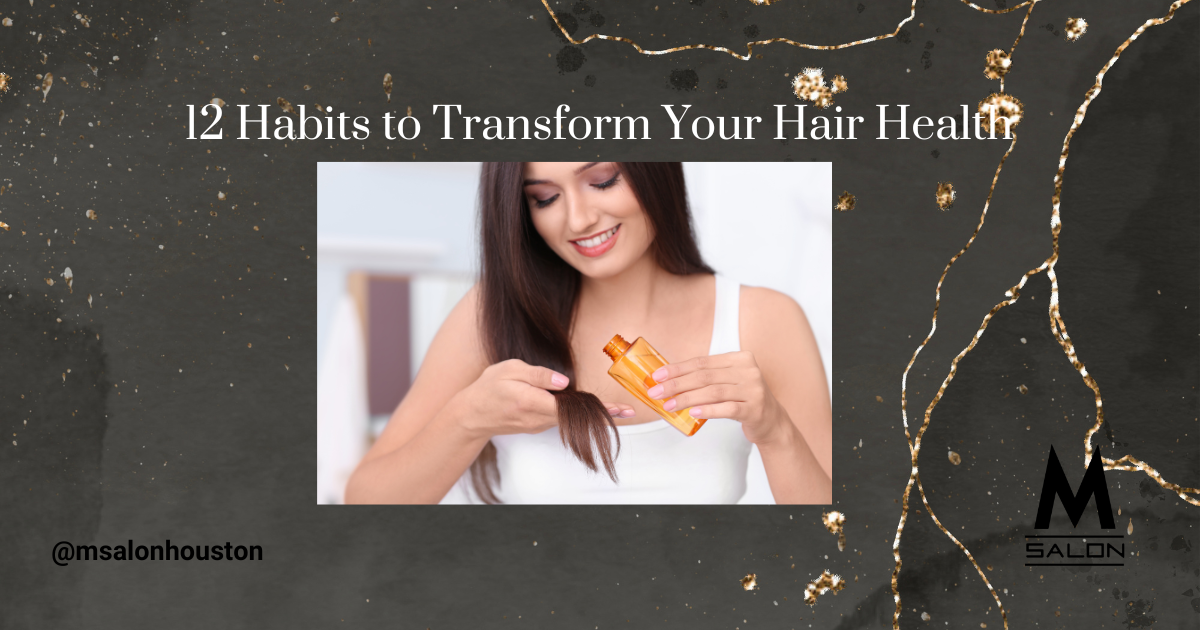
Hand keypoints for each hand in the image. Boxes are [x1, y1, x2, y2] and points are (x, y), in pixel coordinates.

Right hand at [454, 359, 633, 439]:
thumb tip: (564, 382)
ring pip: (568, 418)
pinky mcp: (537, 426)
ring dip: (589, 414)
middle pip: (575, 416)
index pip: (571, 407)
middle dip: (602, 413)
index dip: (595, 409)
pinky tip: (585, 406)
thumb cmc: (488, 388)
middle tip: (628, 411)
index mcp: (532, 401)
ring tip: (615, 410)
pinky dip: (573, 413)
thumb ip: (538, 375)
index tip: (619, 411)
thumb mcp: (510, 370)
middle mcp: (538, 418)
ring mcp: (538, 425)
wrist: (472, 415)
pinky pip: (559, 418)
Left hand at [646, 351, 791, 446]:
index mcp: (740, 358)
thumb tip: (669, 379)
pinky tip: (693, 413)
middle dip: (676, 384)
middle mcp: (748, 371)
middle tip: (656, 393)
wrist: (771, 421)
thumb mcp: (729, 381)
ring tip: (669, 405)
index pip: (702, 362)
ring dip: (687, 399)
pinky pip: (727, 408)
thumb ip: (707, 377)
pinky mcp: (755, 409)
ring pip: (713, 392)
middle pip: (705, 376)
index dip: (677, 369)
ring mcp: (754, 390)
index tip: (657, 376)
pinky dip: (708, 410)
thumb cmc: (743, 399)